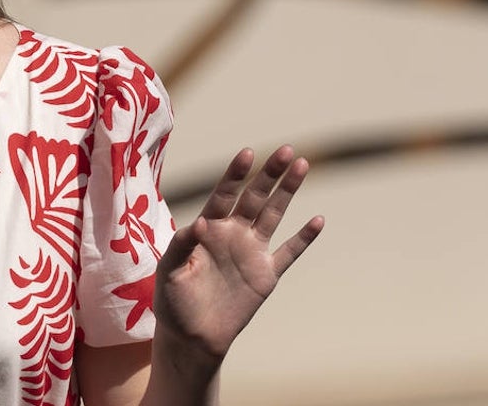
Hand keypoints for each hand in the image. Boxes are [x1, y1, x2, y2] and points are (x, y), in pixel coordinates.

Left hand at [152, 145, 323, 363]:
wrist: (191, 338)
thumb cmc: (173, 301)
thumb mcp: (169, 271)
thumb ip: (182, 245)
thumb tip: (201, 224)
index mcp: (208, 227)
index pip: (224, 194)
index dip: (235, 175)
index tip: (248, 154)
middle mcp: (233, 233)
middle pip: (255, 197)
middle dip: (270, 174)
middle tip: (287, 150)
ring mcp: (252, 251)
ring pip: (274, 214)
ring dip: (288, 192)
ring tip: (302, 165)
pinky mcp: (266, 275)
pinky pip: (289, 252)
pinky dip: (303, 238)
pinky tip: (318, 220)